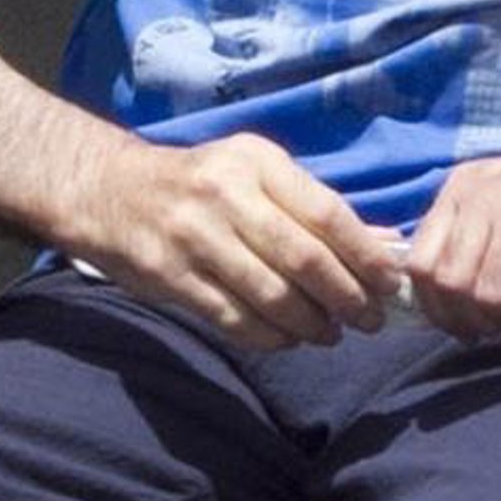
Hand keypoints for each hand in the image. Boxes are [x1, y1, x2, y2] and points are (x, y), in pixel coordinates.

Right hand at [80, 131, 407, 350]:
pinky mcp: (170, 275)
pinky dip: (270, 336)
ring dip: (311, 323)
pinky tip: (288, 338)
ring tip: (331, 334)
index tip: (389, 284)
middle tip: (369, 320)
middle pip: (304, 259)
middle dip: (347, 298)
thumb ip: (314, 208)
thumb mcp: (255, 174)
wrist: (111, 190)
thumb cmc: (201, 184)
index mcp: (257, 163)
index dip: (365, 255)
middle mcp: (226, 194)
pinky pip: (234, 317)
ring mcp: (194, 236)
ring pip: (271, 295)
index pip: (327, 213)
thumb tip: (385, 244)